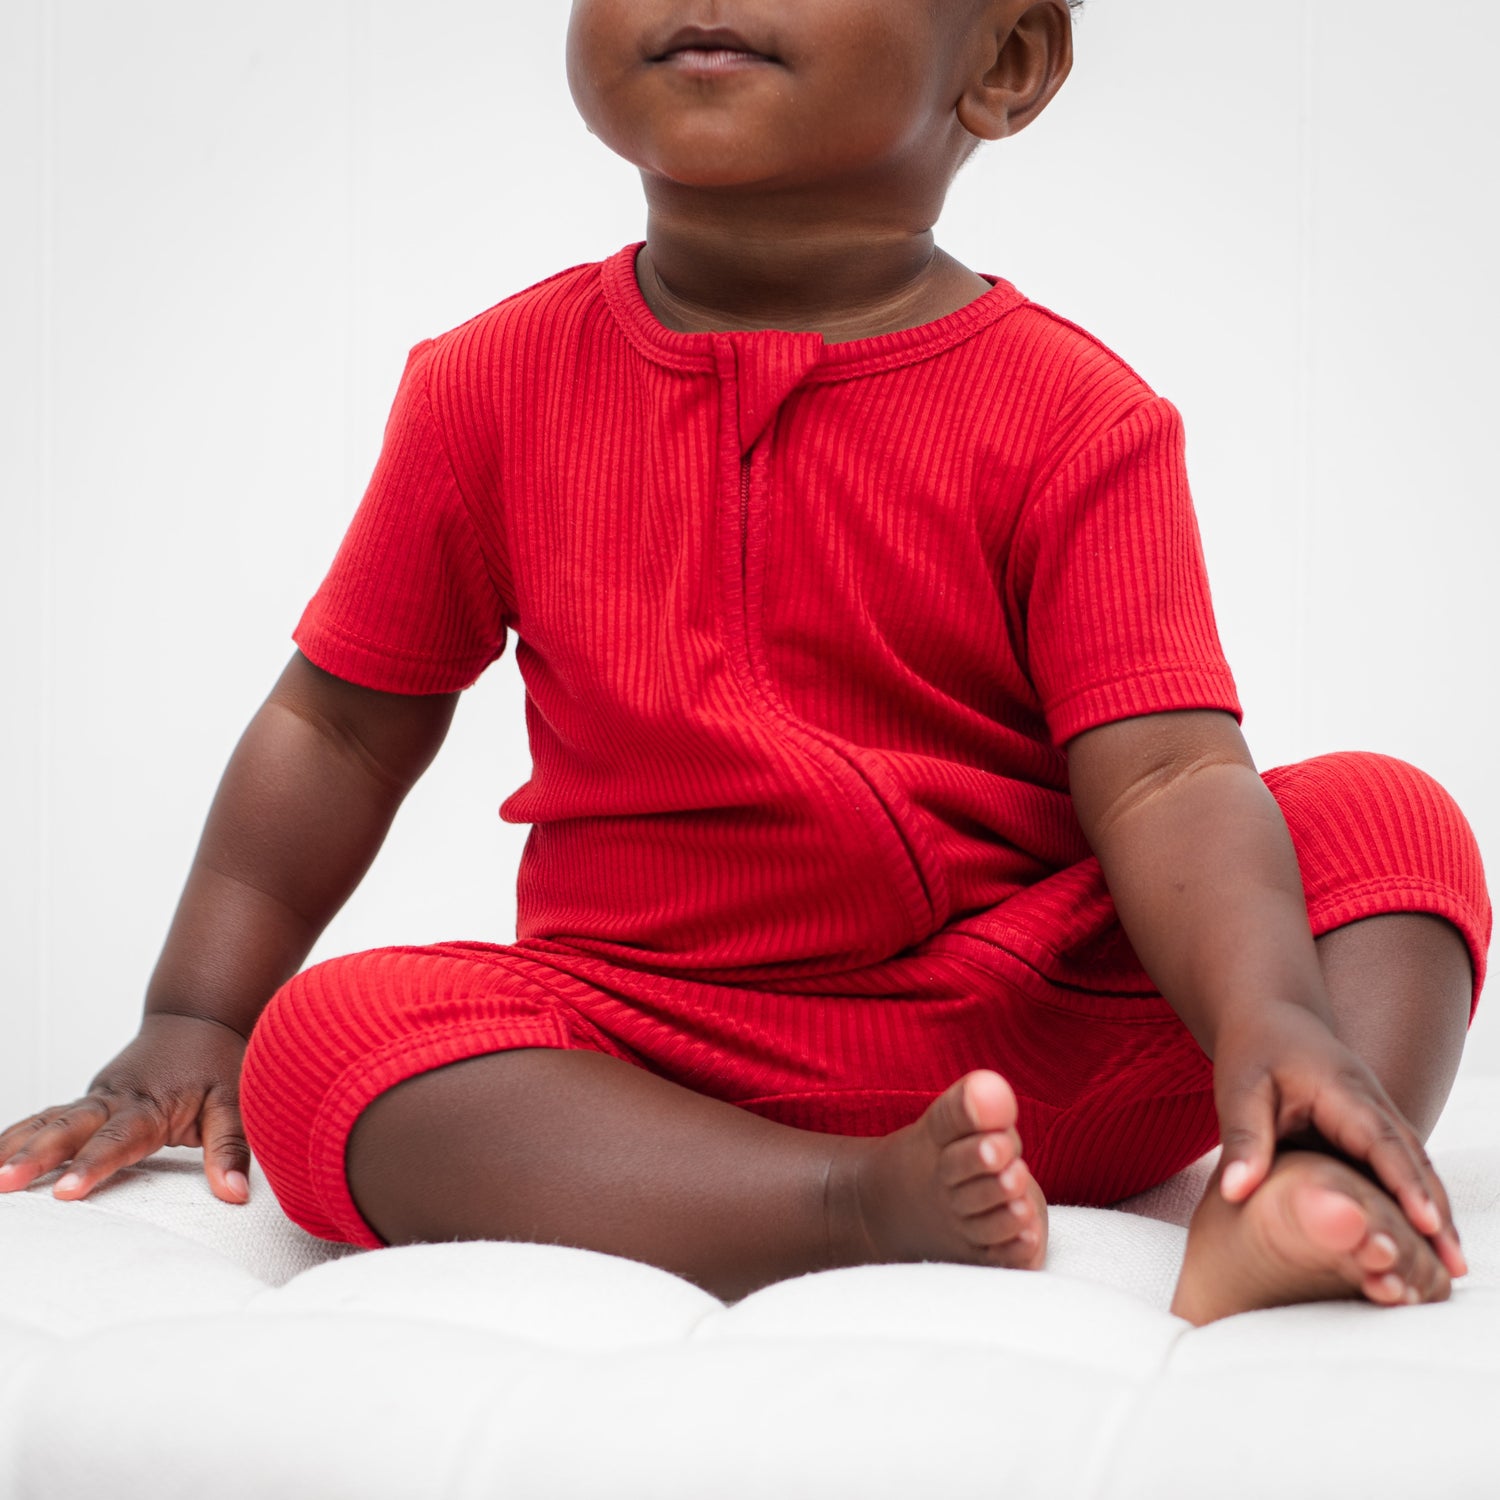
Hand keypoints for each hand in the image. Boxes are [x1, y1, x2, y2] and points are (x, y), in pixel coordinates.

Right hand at [0, 1013, 250, 1203]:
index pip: (119, 1139)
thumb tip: (235, 1193)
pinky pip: (46, 1115)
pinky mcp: (88, 1100)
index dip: (92, 1165)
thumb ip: (231, 1147)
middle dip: (36, 1155)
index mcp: (150, 1104)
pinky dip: (16, 1133)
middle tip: (6, 1181)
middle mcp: (116, 1099)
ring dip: (16, 1144)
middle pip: (70, 1127)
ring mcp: (97, 1098)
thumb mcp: (233, 1102)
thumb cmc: (216, 1063)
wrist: (199, 1019)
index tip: (66, 1191)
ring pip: (50, 1119)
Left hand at [1212, 1000, 1466, 1279]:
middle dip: (1436, 1211)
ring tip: (1450, 1269)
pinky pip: (1402, 1168)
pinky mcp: (1373, 1132)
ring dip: (1436, 1213)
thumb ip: (1244, 1138)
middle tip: (1454, 1267)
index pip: (1381, 1141)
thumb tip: (1234, 1193)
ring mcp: (1379, 1116)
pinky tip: (1424, 1245)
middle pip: (1414, 1159)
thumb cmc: (1253, 1053)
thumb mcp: (1239, 1090)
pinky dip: (1418, 1203)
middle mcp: (1373, 1103)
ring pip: (1416, 1166)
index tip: (1427, 1226)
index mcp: (1342, 1090)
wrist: (1270, 1020)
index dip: (1405, 1184)